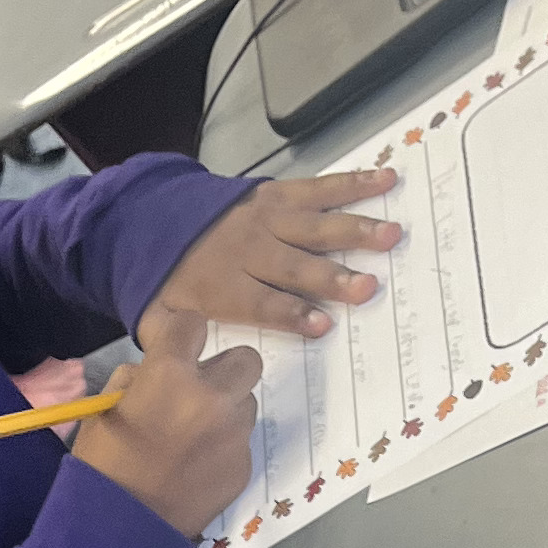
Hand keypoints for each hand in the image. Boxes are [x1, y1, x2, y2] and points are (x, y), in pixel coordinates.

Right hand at [73, 294, 259, 537]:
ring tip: (197, 436)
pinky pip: (241, 441)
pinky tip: (199, 466)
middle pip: (245, 359)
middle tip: (201, 392)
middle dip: (224, 370)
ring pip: (246, 402)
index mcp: (170, 374)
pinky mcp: (244, 464)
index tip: (177, 353)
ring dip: (227, 410)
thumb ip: (135, 380)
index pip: (194, 323)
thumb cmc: (103, 465)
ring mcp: (233, 432)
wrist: (120, 527)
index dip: (184, 336)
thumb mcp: (104, 410)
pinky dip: (224, 447)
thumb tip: (152, 374)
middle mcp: (211, 396)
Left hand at [154, 167, 401, 339]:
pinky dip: (352, 184)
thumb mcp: (160, 315)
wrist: (157, 217)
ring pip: (314, 225)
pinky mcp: (277, 194)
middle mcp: (249, 249)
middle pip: (294, 266)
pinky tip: (385, 180)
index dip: (291, 314)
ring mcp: (265, 218)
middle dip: (331, 277)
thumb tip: (189, 367)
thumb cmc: (174, 280)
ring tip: (390, 233)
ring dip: (354, 229)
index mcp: (223, 285)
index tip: (322, 326)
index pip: (262, 303)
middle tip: (367, 287)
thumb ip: (174, 339)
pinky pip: (318, 188)